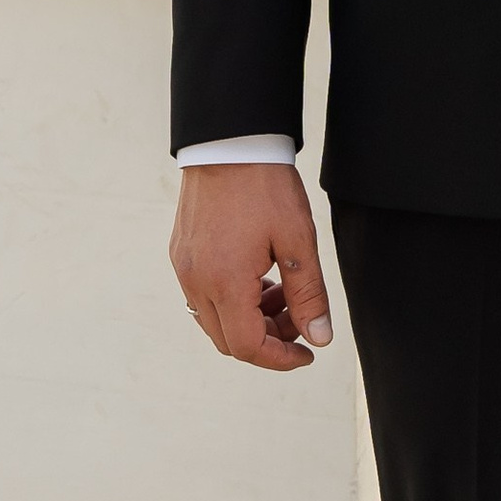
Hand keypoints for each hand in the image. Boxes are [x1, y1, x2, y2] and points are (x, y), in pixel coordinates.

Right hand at [169, 161, 335, 370]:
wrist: (229, 141)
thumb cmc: (265, 185)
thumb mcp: (299, 241)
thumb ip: (309, 294)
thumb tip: (319, 337)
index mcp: (224, 282)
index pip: (247, 347)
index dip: (280, 359)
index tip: (307, 352)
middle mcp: (195, 281)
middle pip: (228, 340)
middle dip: (268, 339)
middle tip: (300, 318)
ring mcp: (184, 267)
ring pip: (215, 320)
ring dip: (251, 319)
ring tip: (284, 292)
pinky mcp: (181, 253)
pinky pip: (204, 295)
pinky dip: (233, 300)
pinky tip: (260, 276)